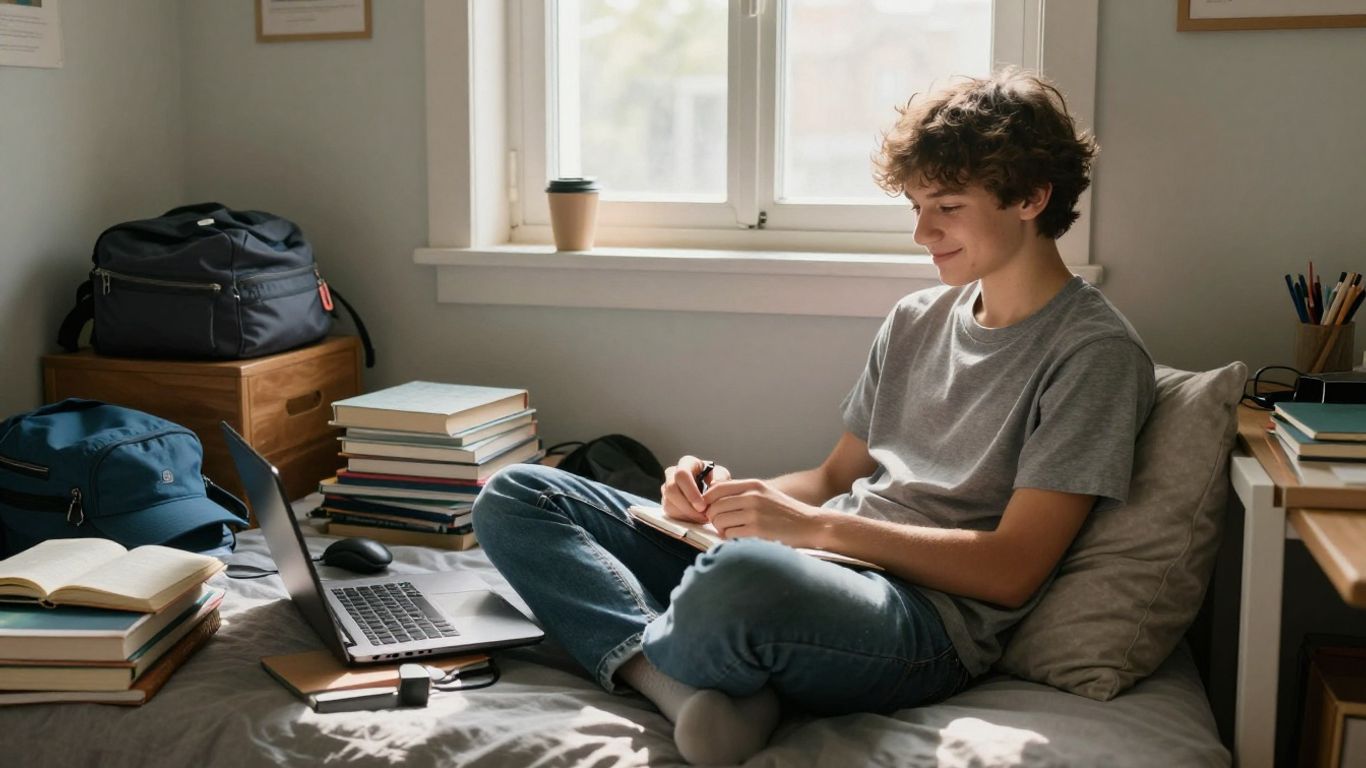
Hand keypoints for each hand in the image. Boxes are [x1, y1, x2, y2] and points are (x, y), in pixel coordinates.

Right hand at [660, 455, 732, 523]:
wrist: (711, 490)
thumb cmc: (716, 480)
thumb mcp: (722, 476)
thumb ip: (720, 478)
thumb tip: (713, 484)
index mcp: (687, 463)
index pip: (682, 475)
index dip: (690, 492)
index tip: (703, 506)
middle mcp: (672, 473)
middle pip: (671, 490)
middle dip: (687, 506)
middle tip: (703, 516)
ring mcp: (666, 488)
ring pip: (669, 503)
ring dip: (687, 514)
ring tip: (703, 518)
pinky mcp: (666, 501)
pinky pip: (670, 512)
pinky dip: (684, 518)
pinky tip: (697, 518)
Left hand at [702, 479, 826, 548]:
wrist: (810, 525)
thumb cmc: (786, 513)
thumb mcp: (765, 494)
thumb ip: (742, 493)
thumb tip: (712, 500)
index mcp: (753, 485)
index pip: (716, 488)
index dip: (707, 501)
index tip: (710, 510)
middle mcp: (752, 496)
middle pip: (714, 506)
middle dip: (713, 518)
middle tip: (722, 524)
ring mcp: (754, 513)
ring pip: (719, 521)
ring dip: (721, 529)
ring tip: (731, 531)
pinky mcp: (757, 531)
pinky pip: (729, 534)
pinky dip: (730, 538)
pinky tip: (740, 538)